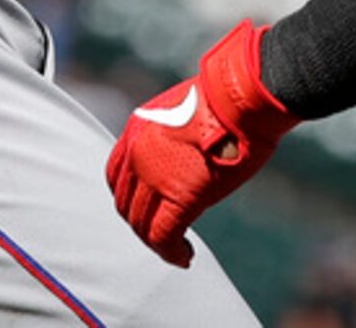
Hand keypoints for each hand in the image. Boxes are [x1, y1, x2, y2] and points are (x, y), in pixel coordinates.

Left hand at [106, 20, 297, 266]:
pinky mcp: (178, 196)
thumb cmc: (227, 99)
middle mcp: (137, 153)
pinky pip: (163, 236)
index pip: (117, 175)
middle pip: (126, 203)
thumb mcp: (184, 111)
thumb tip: (187, 155)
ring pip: (141, 224)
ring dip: (156, 242)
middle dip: (141, 222)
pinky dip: (170, 252)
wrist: (239, 98)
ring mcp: (154, 176)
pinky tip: (184, 256)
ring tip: (176, 250)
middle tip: (164, 234)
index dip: (130, 197)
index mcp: (138, 128)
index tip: (148, 207)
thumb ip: (173, 137)